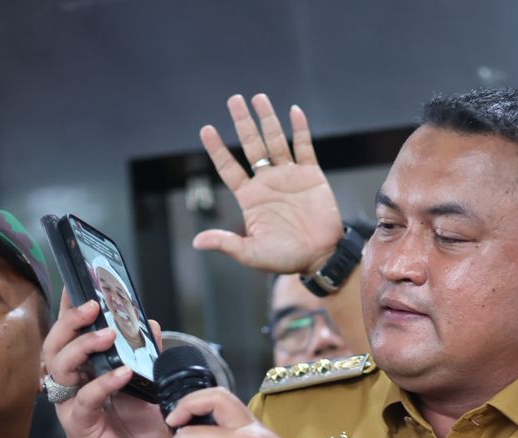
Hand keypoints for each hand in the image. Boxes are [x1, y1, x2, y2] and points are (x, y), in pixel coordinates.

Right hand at [41, 292, 171, 437]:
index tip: (77, 281)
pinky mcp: (79, 425)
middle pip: (55, 343)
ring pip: (59, 366)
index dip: (69, 308)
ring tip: (106, 334)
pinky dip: (103, 383)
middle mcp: (73, 385)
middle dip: (69, 321)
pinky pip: (84, 398)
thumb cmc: (138, 437)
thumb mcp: (151, 392)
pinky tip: (123, 374)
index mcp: (86, 372)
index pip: (72, 334)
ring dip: (81, 346)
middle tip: (91, 304)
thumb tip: (152, 325)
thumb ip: (150, 358)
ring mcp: (72, 404)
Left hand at [194, 93, 345, 275]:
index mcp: (250, 197)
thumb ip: (227, 243)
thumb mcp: (251, 253)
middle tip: (234, 100)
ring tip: (258, 98)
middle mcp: (267, 182)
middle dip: (243, 123)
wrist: (320, 257)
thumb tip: (197, 242)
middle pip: (251, 146)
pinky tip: (294, 111)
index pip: (229, 168)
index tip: (206, 129)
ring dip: (267, 120)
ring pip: (276, 141)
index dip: (217, 149)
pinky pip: (304, 148)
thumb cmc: (285, 258)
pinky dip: (300, 129)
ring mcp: (289, 176)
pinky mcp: (311, 175)